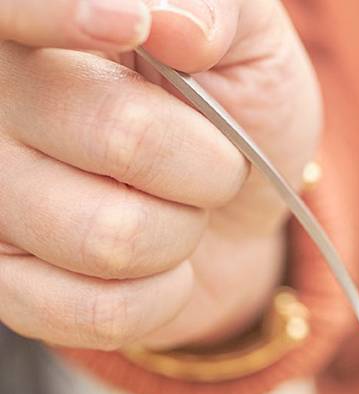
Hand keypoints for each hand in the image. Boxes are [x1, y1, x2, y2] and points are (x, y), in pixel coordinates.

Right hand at [0, 0, 319, 350]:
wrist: (240, 202)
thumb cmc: (232, 101)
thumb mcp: (246, 37)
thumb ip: (215, 9)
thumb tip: (171, 22)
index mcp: (35, 25)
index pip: (18, 10)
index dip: (62, 14)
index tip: (134, 26)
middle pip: (121, 137)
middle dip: (206, 163)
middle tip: (207, 158)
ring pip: (111, 237)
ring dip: (181, 234)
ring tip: (175, 207)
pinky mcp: (5, 283)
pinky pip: (98, 310)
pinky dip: (161, 297)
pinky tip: (156, 266)